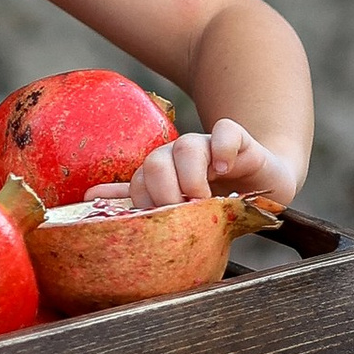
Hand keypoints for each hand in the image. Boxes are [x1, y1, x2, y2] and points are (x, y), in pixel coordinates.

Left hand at [126, 119, 299, 212]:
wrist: (263, 186)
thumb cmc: (219, 200)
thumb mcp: (181, 208)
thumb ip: (136, 201)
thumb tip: (89, 196)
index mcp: (165, 171)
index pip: (140, 179)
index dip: (147, 201)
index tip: (163, 222)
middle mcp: (181, 155)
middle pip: (157, 160)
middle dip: (166, 191)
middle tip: (183, 213)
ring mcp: (209, 146)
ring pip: (187, 146)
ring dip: (192, 177)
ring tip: (205, 200)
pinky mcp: (239, 140)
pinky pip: (225, 130)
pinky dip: (222, 149)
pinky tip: (225, 170)